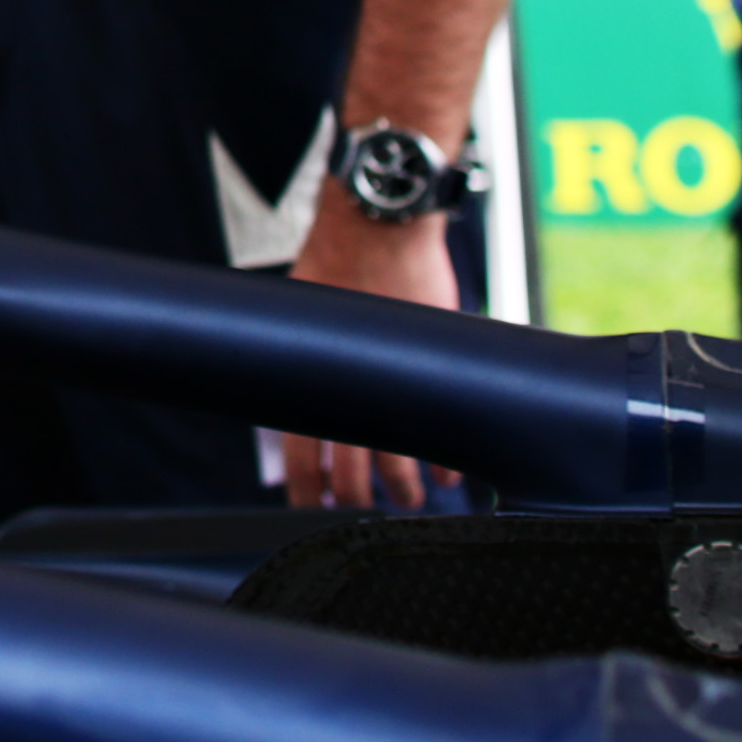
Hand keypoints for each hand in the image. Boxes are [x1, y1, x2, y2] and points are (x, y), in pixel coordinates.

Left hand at [271, 191, 460, 511]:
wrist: (379, 229)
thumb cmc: (333, 261)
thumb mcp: (301, 314)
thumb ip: (303, 358)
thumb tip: (295, 388)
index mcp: (312, 382)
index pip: (301, 458)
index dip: (305, 491)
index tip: (309, 508)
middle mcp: (351, 393)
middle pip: (352, 475)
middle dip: (357, 503)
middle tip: (364, 512)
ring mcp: (394, 386)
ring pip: (398, 466)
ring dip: (404, 491)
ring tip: (411, 500)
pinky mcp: (430, 370)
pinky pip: (439, 434)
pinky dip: (445, 462)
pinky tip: (447, 474)